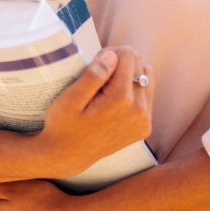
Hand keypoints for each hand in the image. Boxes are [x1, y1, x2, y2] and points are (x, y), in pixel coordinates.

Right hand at [27, 46, 153, 178]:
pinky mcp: (144, 127)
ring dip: (127, 77)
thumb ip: (93, 76)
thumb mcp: (70, 98)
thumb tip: (112, 56)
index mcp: (121, 99)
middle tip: (97, 80)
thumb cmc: (64, 125)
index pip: (128, 54)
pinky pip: (146, 96)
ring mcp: (144, 121)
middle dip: (119, 65)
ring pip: (146, 77)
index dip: (109, 54)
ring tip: (106, 90)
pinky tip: (113, 103)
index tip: (94, 67)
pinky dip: (132, 92)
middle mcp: (139, 110)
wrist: (68, 155)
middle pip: (139, 64)